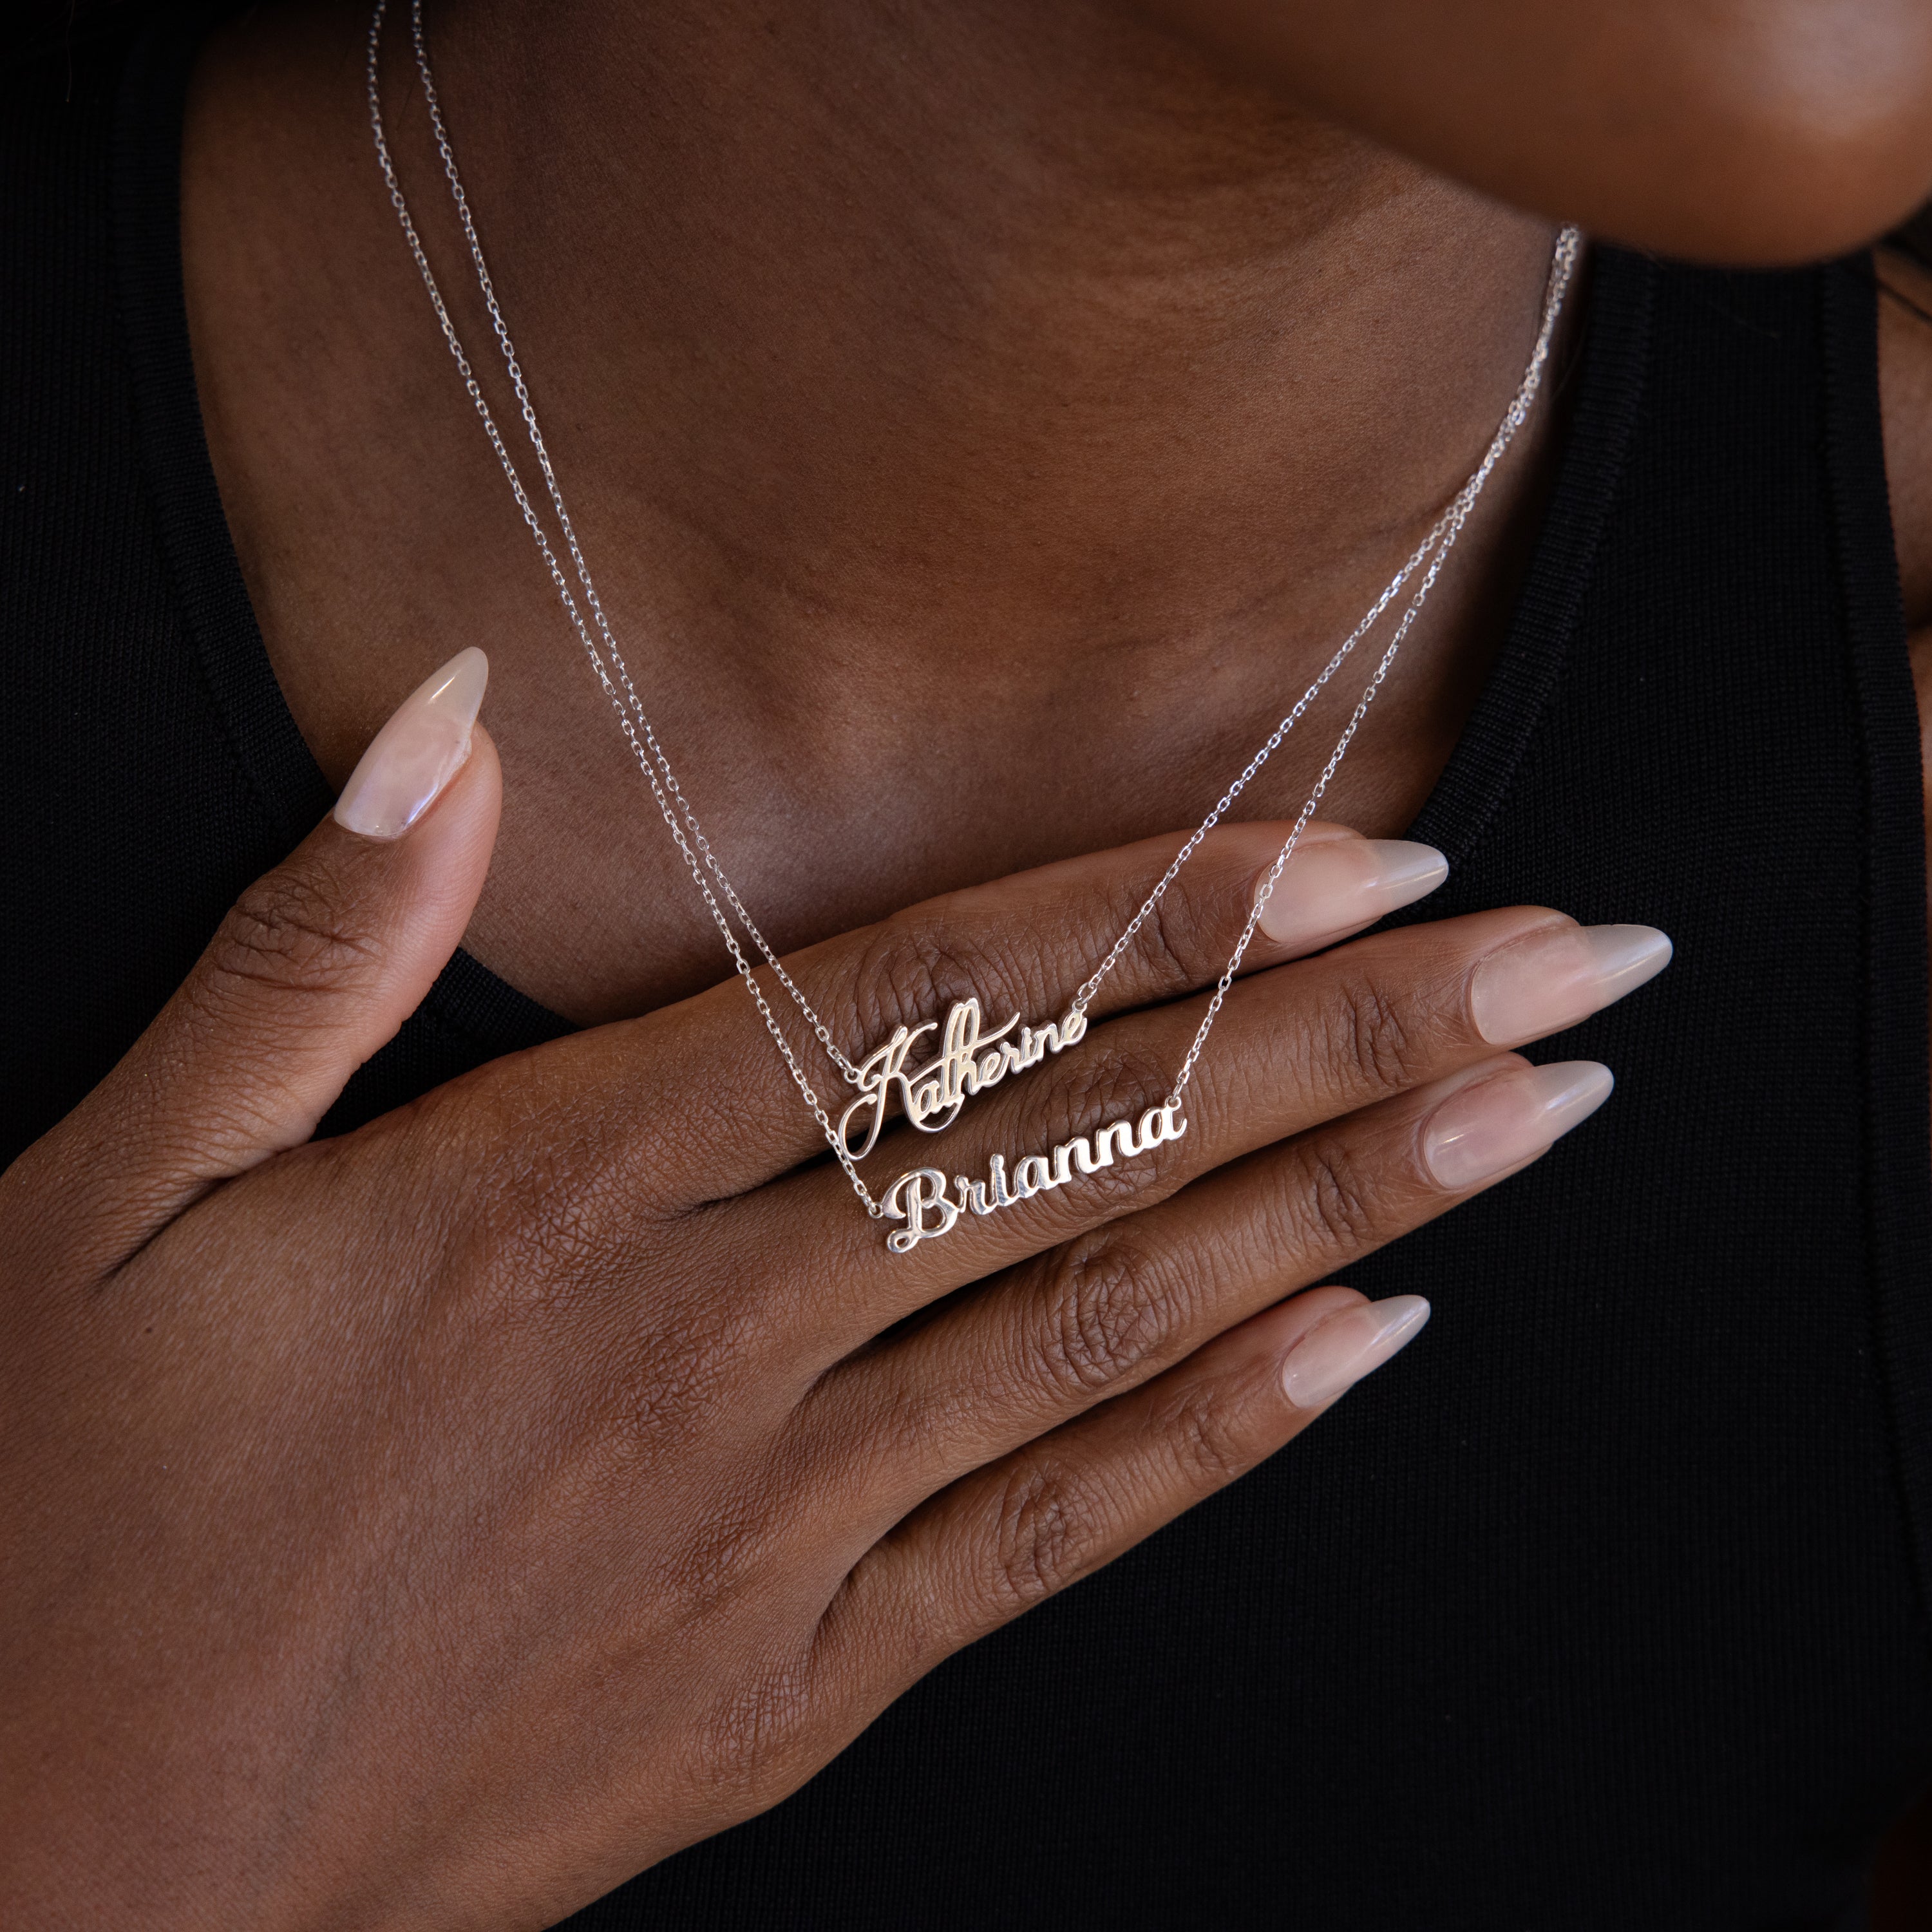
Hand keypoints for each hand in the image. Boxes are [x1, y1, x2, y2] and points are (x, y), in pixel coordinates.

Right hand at [0, 652, 1665, 1929]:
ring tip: (1529, 1123)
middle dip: (1349, 1045)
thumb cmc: (54, 1525)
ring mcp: (760, 1532)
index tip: (1361, 865)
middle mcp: (698, 1347)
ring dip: (1343, 1214)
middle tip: (1564, 968)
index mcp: (546, 1196)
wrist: (37, 1882)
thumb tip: (447, 722)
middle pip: (1083, 1154)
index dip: (1159, 919)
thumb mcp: (121, 1197)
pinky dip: (1217, 1441)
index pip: (926, 1007)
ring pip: (1110, 1332)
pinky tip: (1370, 1349)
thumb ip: (317, 951)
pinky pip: (1043, 1538)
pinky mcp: (776, 1692)